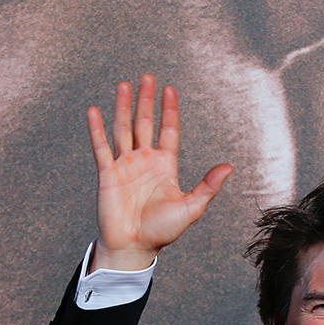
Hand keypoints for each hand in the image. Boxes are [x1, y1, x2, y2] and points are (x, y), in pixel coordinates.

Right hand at [87, 74, 232, 271]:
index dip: (169, 110)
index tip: (169, 89)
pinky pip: (101, 147)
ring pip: (123, 129)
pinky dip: (96, 129)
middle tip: (147, 77)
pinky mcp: (107, 174)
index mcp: (165, 166)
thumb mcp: (190, 207)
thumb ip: (208, 186)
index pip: (168, 130)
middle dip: (145, 100)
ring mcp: (124, 166)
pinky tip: (94, 111)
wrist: (134, 247)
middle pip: (144, 123)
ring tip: (123, 85)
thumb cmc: (162, 231)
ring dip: (123, 107)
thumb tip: (229, 167)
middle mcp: (144, 161)